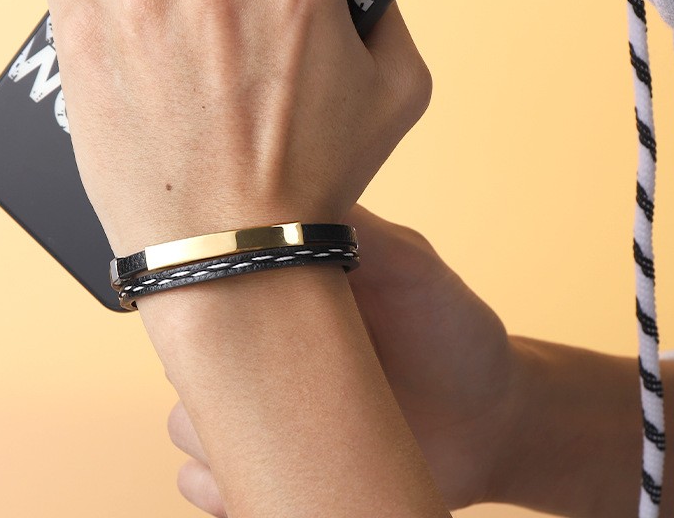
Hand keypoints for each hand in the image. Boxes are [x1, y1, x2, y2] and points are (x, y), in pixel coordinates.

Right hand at [168, 203, 520, 514]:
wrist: (488, 422)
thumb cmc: (452, 331)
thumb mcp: (413, 265)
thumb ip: (359, 228)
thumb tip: (291, 186)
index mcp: (277, 296)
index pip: (202, 288)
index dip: (199, 300)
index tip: (221, 313)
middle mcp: (260, 350)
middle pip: (184, 359)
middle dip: (203, 375)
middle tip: (260, 386)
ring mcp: (265, 412)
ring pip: (185, 425)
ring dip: (213, 436)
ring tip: (280, 437)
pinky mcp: (274, 468)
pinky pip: (207, 483)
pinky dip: (220, 488)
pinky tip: (270, 481)